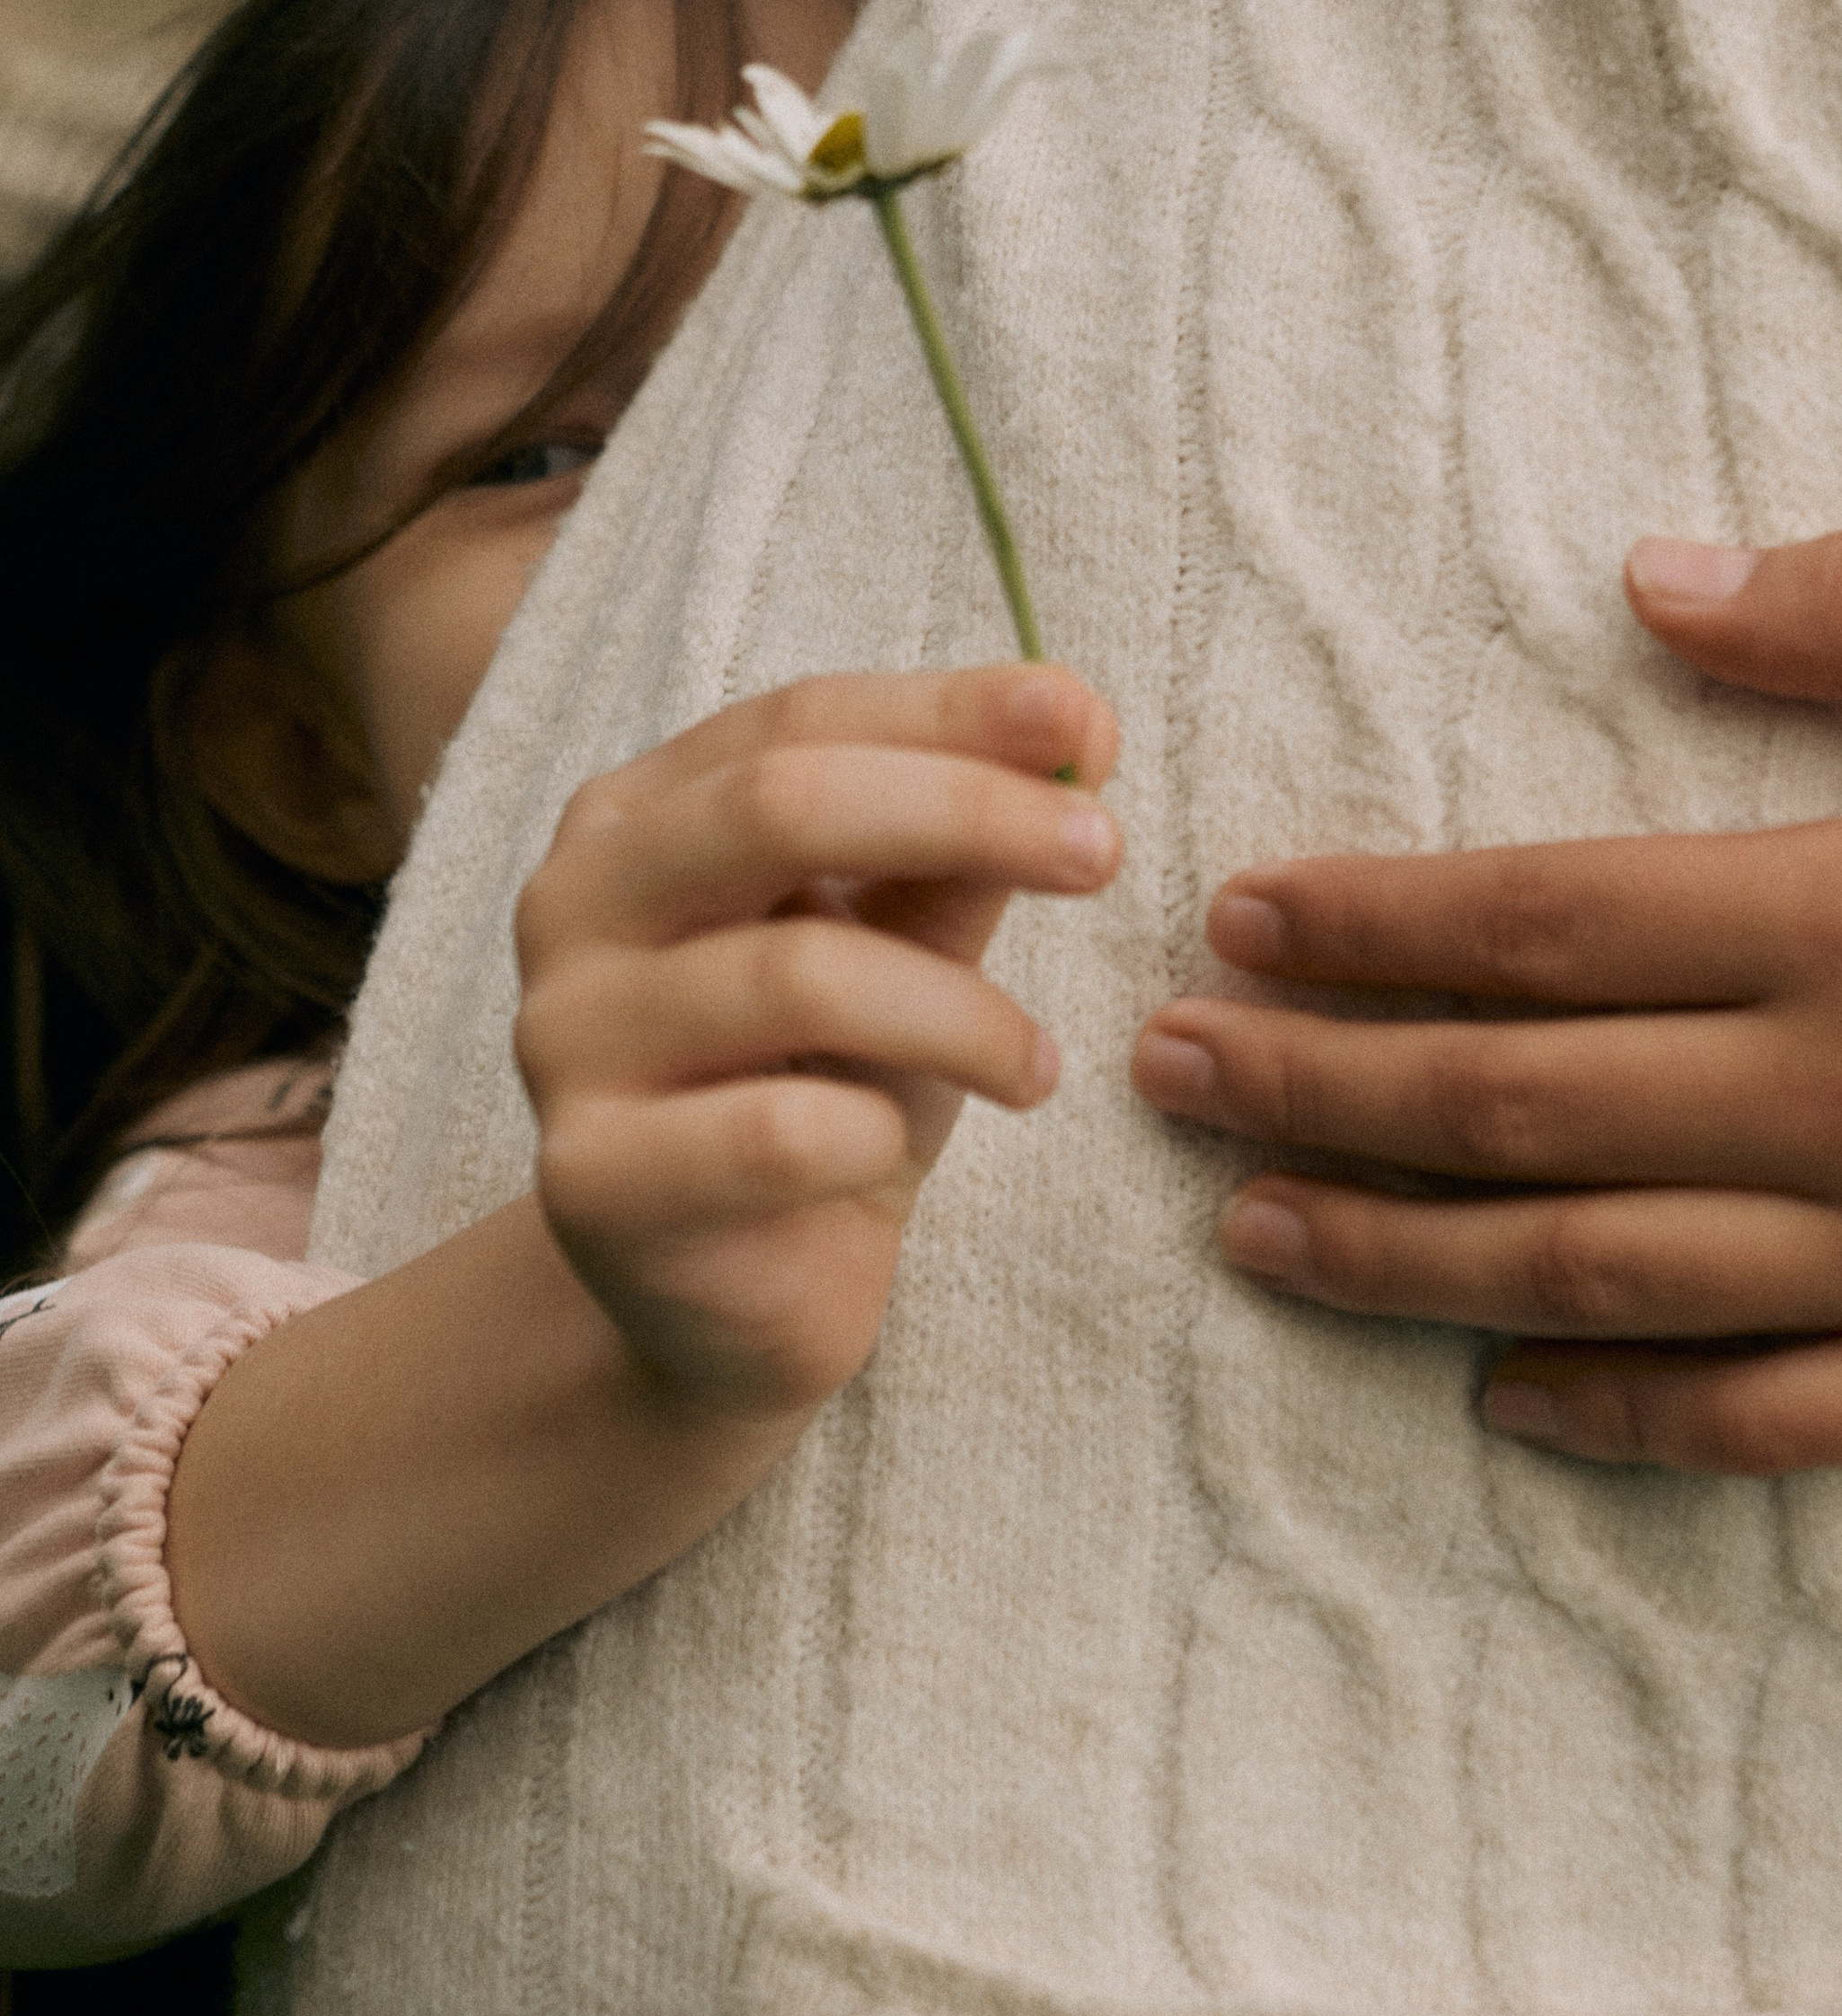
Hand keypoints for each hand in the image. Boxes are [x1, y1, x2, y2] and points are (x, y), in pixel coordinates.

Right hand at [517, 663, 1119, 1416]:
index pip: (797, 721)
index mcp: (640, 817)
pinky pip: (774, 1134)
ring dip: (960, 1015)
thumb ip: (958, 849)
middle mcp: (574, 905)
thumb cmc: (823, 1093)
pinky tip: (892, 1153)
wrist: (729, 1303)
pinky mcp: (591, 1180)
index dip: (949, 712)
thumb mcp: (901, 950)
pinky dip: (871, 1135)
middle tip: (1102, 852)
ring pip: (798, 976)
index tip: (1090, 719)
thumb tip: (1076, 727)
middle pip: (777, 805)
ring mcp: (564, 1041)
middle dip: (966, 812)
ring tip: (1035, 1066)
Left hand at [1132, 533, 1841, 1472]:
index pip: (1540, 919)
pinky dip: (1623, 1421)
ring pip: (1592, 1275)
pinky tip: (1502, 1403)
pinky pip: (1765, 1420)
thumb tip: (1653, 578)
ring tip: (1250, 1236)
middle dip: (1316, 1085)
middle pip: (1515, 1101)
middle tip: (1160, 1079)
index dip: (1366, 922)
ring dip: (1398, 1255)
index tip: (1238, 916)